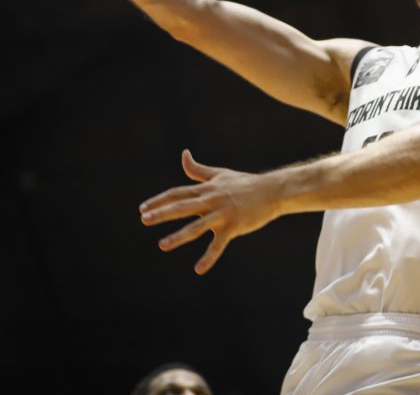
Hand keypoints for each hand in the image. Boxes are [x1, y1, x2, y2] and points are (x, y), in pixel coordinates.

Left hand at [139, 149, 281, 274]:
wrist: (272, 191)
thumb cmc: (245, 183)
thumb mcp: (220, 174)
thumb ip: (198, 170)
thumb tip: (183, 154)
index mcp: (207, 189)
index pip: (178, 193)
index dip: (159, 200)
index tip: (143, 209)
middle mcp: (212, 200)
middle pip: (182, 206)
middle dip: (162, 213)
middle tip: (144, 220)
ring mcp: (222, 213)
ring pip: (197, 226)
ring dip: (178, 236)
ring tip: (162, 245)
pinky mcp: (234, 226)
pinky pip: (219, 244)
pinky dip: (209, 257)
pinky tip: (198, 270)